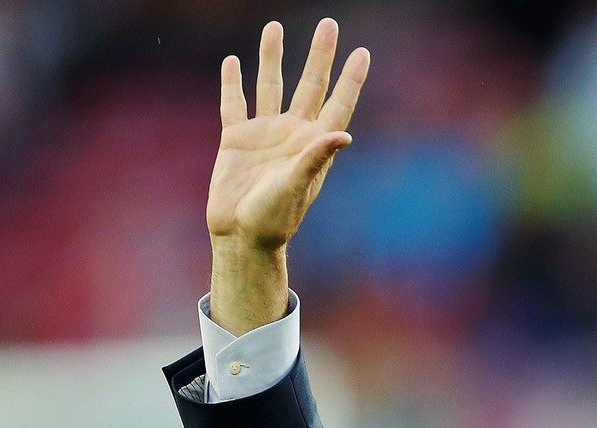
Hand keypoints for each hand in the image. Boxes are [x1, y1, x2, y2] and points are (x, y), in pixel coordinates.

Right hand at [206, 19, 368, 334]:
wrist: (240, 235)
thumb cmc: (275, 217)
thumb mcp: (298, 186)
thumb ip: (316, 158)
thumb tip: (343, 134)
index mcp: (314, 144)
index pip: (337, 102)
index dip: (350, 78)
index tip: (362, 51)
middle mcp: (292, 133)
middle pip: (309, 84)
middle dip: (319, 55)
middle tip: (329, 23)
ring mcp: (264, 134)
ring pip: (270, 85)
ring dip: (273, 57)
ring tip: (274, 27)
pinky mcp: (236, 140)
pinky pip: (234, 103)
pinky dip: (233, 82)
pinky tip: (234, 62)